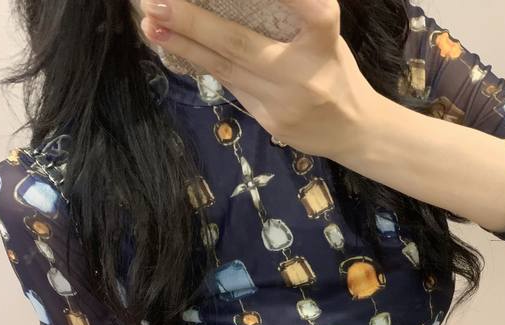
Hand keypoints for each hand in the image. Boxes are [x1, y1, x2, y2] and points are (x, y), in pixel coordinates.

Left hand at [139, 0, 377, 160]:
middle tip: (154, 3)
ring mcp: (284, 103)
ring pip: (226, 70)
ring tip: (151, 25)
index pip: (314, 14)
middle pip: (242, 46)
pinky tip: (175, 47)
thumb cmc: (335, 72)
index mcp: (325, 44)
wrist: (353, 132)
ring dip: (184, 46)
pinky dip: (202, 63)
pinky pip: (230, 87)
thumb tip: (232, 2)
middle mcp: (305, 75)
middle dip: (194, 24)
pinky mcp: (270, 123)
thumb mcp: (326, 38)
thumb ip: (292, 19)